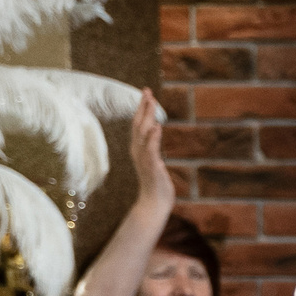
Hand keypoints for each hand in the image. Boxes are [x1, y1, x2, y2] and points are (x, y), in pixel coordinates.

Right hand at [128, 93, 174, 211]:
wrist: (154, 203)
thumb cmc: (156, 185)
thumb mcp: (155, 162)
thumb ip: (153, 149)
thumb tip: (155, 135)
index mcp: (139, 149)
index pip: (138, 125)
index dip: (141, 109)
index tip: (146, 94)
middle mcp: (138, 151)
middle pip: (138, 125)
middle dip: (143, 107)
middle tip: (147, 91)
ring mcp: (143, 158)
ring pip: (143, 133)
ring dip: (147, 117)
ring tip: (151, 102)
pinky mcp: (151, 166)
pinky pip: (151, 150)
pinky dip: (153, 138)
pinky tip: (157, 126)